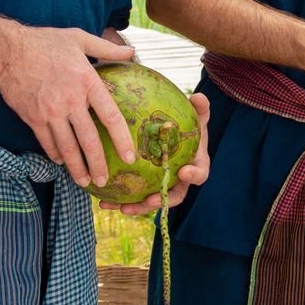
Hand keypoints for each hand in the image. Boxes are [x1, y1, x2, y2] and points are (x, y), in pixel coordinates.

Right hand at [0, 24, 136, 187]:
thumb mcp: (79, 38)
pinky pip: (48, 142)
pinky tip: (62, 162)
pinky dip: (56, 154)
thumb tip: (133, 52)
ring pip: (68, 147)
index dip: (122, 139)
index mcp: (88, 82)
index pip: (111, 116)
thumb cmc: (45, 42)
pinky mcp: (33, 118)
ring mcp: (51, 112)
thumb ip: (107, 49)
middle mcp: (71, 101)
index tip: (130, 156)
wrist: (7, 50)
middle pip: (89, 140)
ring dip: (77, 168)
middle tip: (104, 181)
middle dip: (98, 164)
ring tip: (85, 181)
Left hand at [103, 93, 210, 215]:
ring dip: (137, 207)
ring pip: (151, 202)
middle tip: (150, 200)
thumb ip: (200, 108)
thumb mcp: (197, 116)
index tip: (183, 172)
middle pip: (174, 196)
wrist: (178, 135)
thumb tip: (199, 97)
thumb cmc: (190, 126)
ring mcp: (163, 187)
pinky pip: (135, 198)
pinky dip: (121, 201)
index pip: (200, 174)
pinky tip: (103, 201)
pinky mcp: (147, 189)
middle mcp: (180, 181)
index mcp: (196, 165)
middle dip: (162, 201)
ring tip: (121, 207)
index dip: (194, 175)